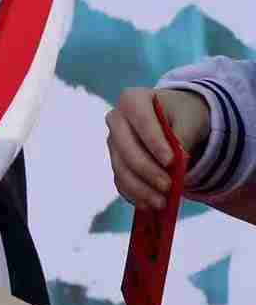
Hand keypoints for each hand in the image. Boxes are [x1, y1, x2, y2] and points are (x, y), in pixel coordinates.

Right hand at [106, 86, 210, 210]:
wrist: (176, 120)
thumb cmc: (183, 115)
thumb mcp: (190, 119)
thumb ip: (184, 137)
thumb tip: (178, 163)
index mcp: (132, 99)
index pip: (142, 122)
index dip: (154, 143)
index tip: (171, 162)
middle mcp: (116, 119)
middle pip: (126, 147)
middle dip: (147, 170)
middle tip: (168, 187)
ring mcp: (114, 143)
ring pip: (121, 168)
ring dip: (141, 188)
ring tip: (162, 203)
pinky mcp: (117, 163)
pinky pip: (121, 181)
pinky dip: (135, 195)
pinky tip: (150, 205)